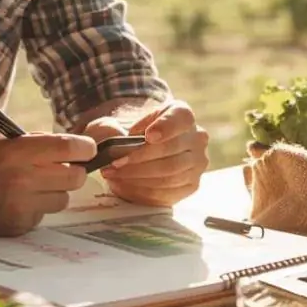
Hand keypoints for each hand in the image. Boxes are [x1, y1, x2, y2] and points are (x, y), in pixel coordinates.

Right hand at [0, 133, 95, 235]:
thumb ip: (37, 145)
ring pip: (63, 199)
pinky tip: (19, 203)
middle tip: (64, 170)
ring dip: (56, 192)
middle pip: (75, 176)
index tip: (88, 149)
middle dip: (75, 172)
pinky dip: (38, 209)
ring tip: (35, 188)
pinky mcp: (20, 225)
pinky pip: (44, 216)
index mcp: (18, 152)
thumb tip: (74, 149)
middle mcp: (23, 178)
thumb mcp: (4, 145)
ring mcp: (22, 205)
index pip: (69, 147)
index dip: (85, 148)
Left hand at [82, 100, 209, 206]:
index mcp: (182, 114)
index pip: (181, 118)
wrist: (136, 150)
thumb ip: (109, 128)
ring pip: (169, 173)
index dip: (166, 127)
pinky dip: (144, 190)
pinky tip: (125, 185)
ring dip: (138, 176)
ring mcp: (197, 163)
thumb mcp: (114, 123)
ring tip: (114, 175)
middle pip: (171, 150)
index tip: (148, 136)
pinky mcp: (191, 185)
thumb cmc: (126, 135)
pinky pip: (168, 192)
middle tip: (114, 163)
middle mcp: (196, 138)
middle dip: (139, 159)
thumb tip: (114, 139)